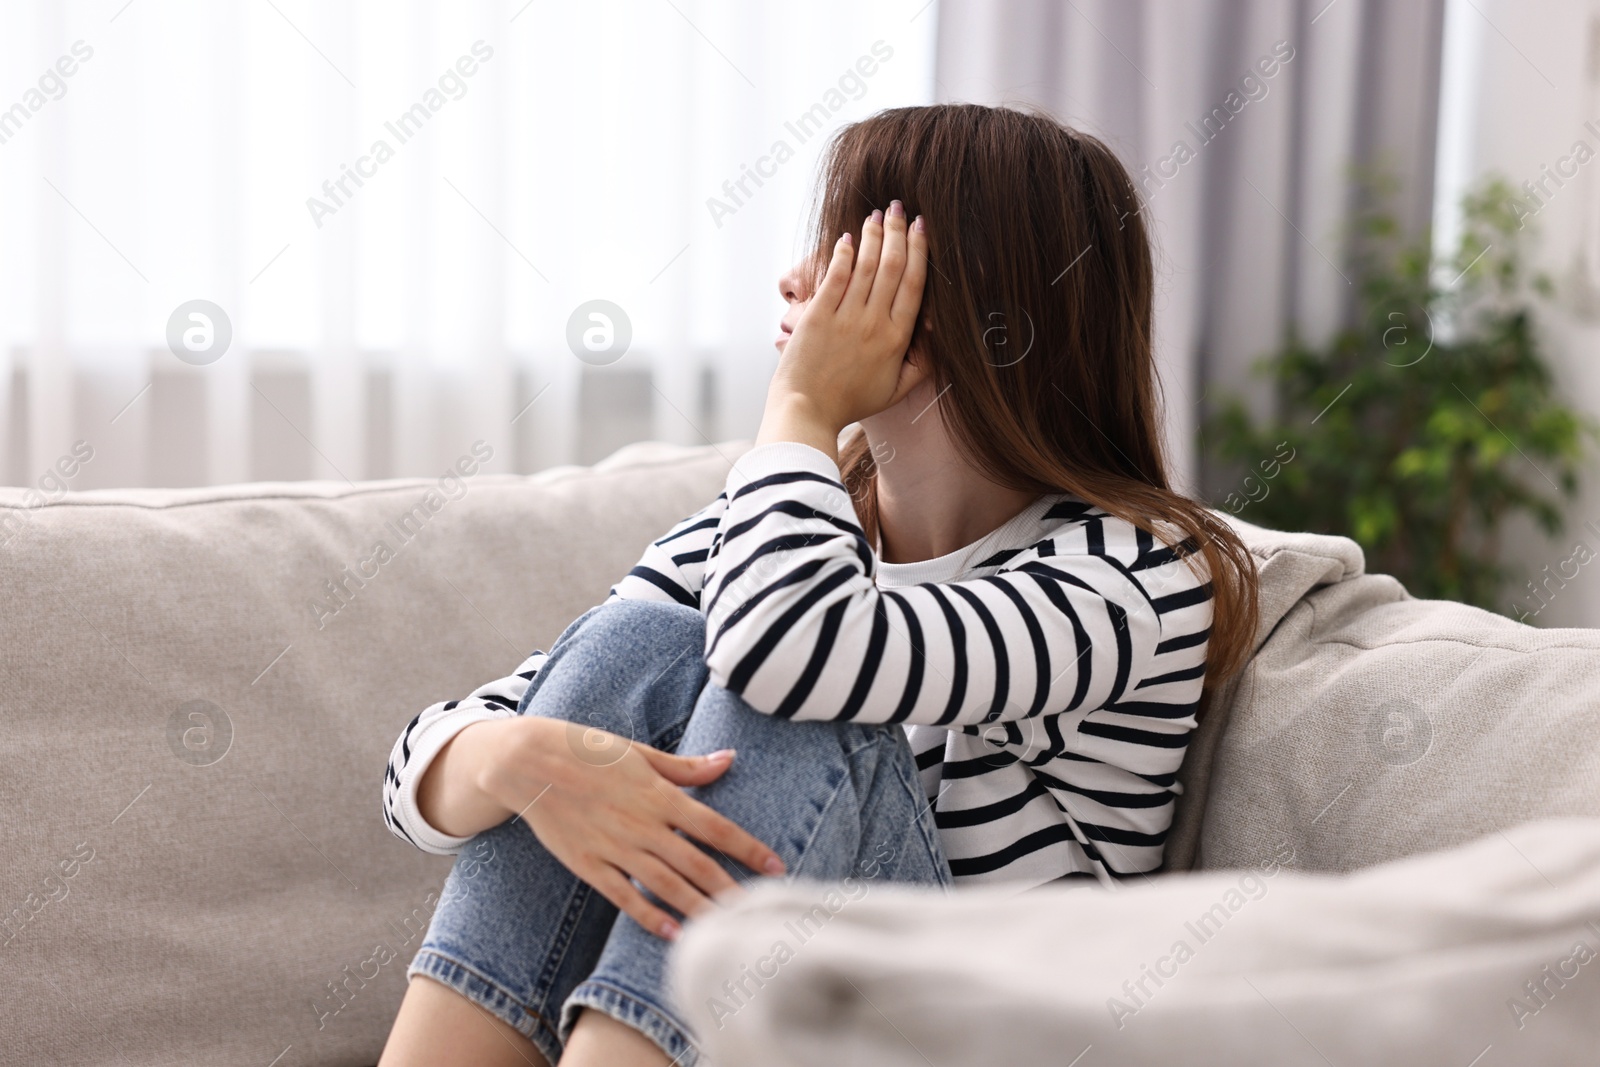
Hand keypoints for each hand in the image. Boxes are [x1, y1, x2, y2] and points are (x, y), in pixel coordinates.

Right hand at [471, 716, 785, 939]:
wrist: (525, 761)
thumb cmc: (585, 749)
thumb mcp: (639, 752)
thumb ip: (685, 767)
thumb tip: (729, 760)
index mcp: (658, 794)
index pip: (714, 826)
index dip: (748, 848)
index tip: (776, 866)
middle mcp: (641, 824)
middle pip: (696, 863)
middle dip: (731, 889)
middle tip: (760, 913)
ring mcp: (613, 847)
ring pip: (665, 885)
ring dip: (698, 908)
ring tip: (726, 930)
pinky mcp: (588, 864)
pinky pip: (623, 895)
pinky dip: (648, 915)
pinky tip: (672, 933)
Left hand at [757, 202, 928, 460]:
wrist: (807, 411)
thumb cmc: (850, 403)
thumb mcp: (896, 391)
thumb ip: (922, 365)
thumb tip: (938, 336)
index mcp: (897, 339)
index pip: (914, 285)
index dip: (920, 252)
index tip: (923, 228)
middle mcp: (874, 323)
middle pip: (892, 267)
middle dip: (898, 232)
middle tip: (901, 207)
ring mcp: (845, 318)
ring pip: (865, 267)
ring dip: (872, 236)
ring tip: (877, 214)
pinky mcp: (818, 316)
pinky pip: (835, 277)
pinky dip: (843, 254)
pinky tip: (847, 237)